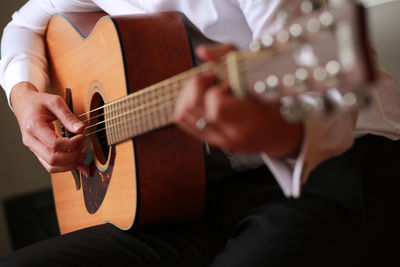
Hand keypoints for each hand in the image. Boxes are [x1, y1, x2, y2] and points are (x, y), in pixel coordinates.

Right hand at [11, 82, 88, 174]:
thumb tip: (81, 129)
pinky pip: (50, 166)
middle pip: (53, 159)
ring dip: (69, 164)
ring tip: (81, 154)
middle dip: (72, 156)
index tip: (82, 136)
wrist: (24, 103)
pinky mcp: (38, 152)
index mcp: (33, 127)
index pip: (54, 144)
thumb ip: (68, 116)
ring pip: (51, 166)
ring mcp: (33, 148)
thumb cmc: (39, 102)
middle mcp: (31, 141)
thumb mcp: (55, 102)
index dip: (72, 144)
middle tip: (82, 145)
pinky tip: (76, 161)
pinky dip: (64, 167)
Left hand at [174, 44, 302, 156]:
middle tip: (212, 79)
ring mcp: (218, 140)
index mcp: (249, 121)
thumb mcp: (259, 72)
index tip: (228, 82)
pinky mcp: (209, 140)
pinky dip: (185, 103)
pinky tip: (200, 97)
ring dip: (189, 93)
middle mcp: (230, 136)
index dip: (217, 88)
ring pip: (182, 113)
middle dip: (197, 85)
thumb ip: (230, 55)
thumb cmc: (271, 101)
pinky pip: (183, 120)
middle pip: (193, 107)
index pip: (216, 106)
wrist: (277, 133)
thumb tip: (203, 52)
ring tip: (206, 87)